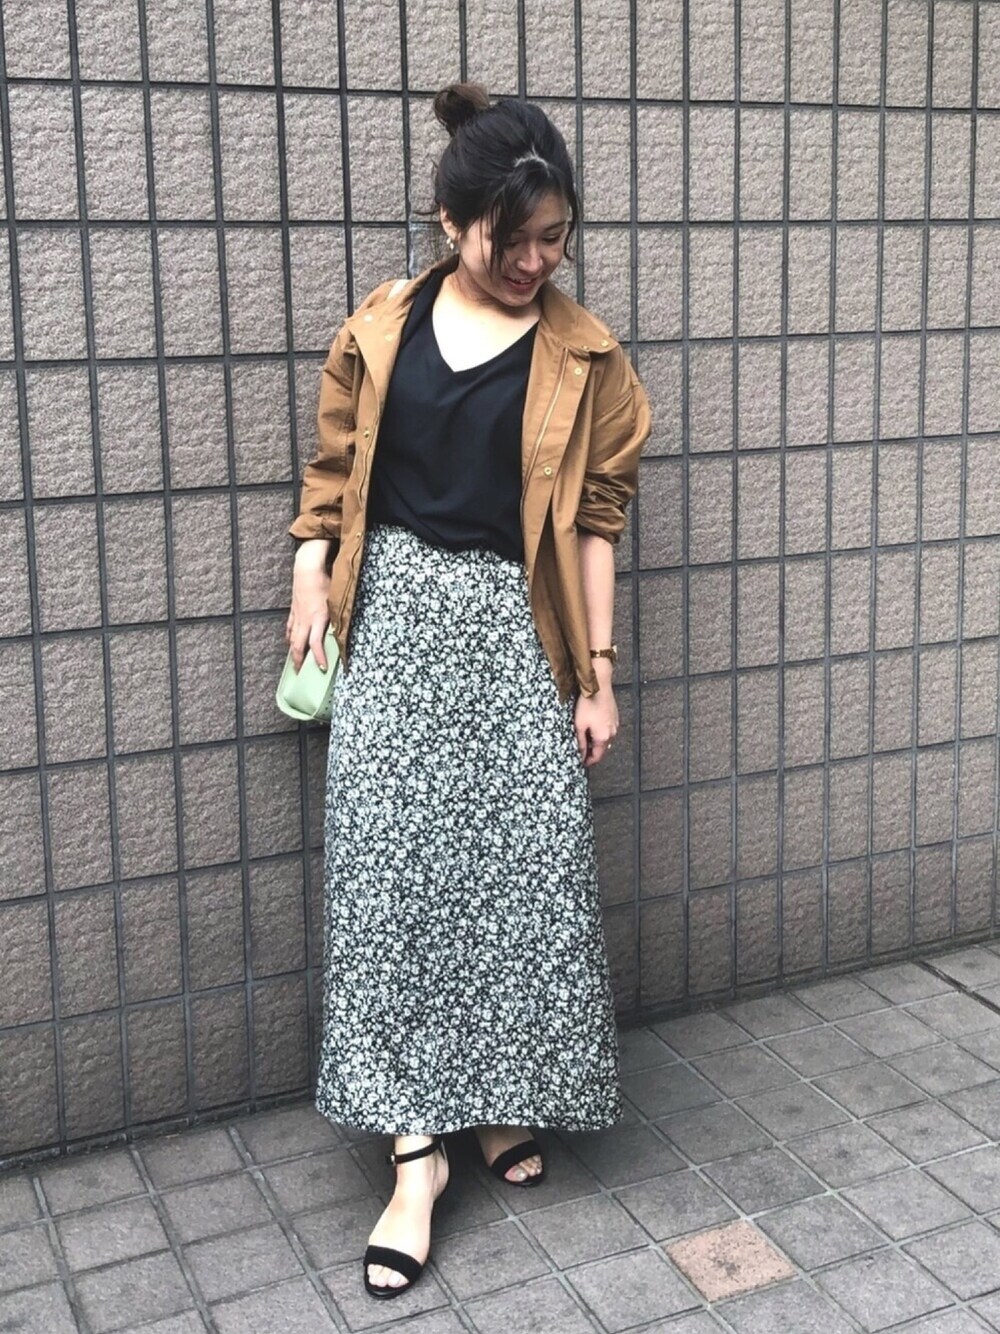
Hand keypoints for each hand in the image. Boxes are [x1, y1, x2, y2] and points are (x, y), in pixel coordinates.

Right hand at [286, 548, 331, 671]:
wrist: (307, 569)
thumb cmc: (324, 581)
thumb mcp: (336, 599)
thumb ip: (338, 615)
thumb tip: (343, 629)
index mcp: (318, 618)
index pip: (315, 643)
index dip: (318, 657)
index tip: (321, 668)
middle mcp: (306, 619)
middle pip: (298, 645)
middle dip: (299, 660)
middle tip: (300, 672)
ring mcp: (298, 615)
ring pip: (292, 638)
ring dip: (293, 651)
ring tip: (295, 661)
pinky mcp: (293, 609)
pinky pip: (290, 627)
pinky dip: (289, 636)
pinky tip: (289, 641)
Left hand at [573, 674, 618, 767]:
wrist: (598, 687)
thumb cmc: (588, 704)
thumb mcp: (579, 725)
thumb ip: (581, 742)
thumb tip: (581, 753)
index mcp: (603, 737)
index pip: (597, 756)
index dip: (589, 761)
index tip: (583, 762)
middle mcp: (612, 733)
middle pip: (602, 748)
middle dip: (592, 751)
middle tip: (582, 750)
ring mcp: (615, 725)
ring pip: (605, 739)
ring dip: (597, 741)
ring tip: (586, 737)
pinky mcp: (615, 717)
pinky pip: (608, 729)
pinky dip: (601, 732)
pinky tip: (593, 726)